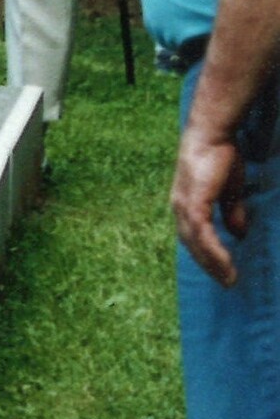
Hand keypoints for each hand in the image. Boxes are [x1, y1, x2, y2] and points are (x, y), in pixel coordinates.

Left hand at [177, 125, 250, 286]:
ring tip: (229, 279)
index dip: (207, 256)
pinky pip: (202, 234)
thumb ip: (232, 213)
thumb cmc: (221, 158)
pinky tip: (225, 263)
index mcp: (186, 206)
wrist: (213, 135)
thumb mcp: (230, 191)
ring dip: (213, 264)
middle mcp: (180, 209)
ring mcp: (184, 206)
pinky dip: (213, 250)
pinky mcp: (193, 203)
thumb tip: (239, 234)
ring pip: (196, 244)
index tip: (223, 272)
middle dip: (210, 266)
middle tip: (228, 282)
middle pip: (192, 246)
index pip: (193, 239)